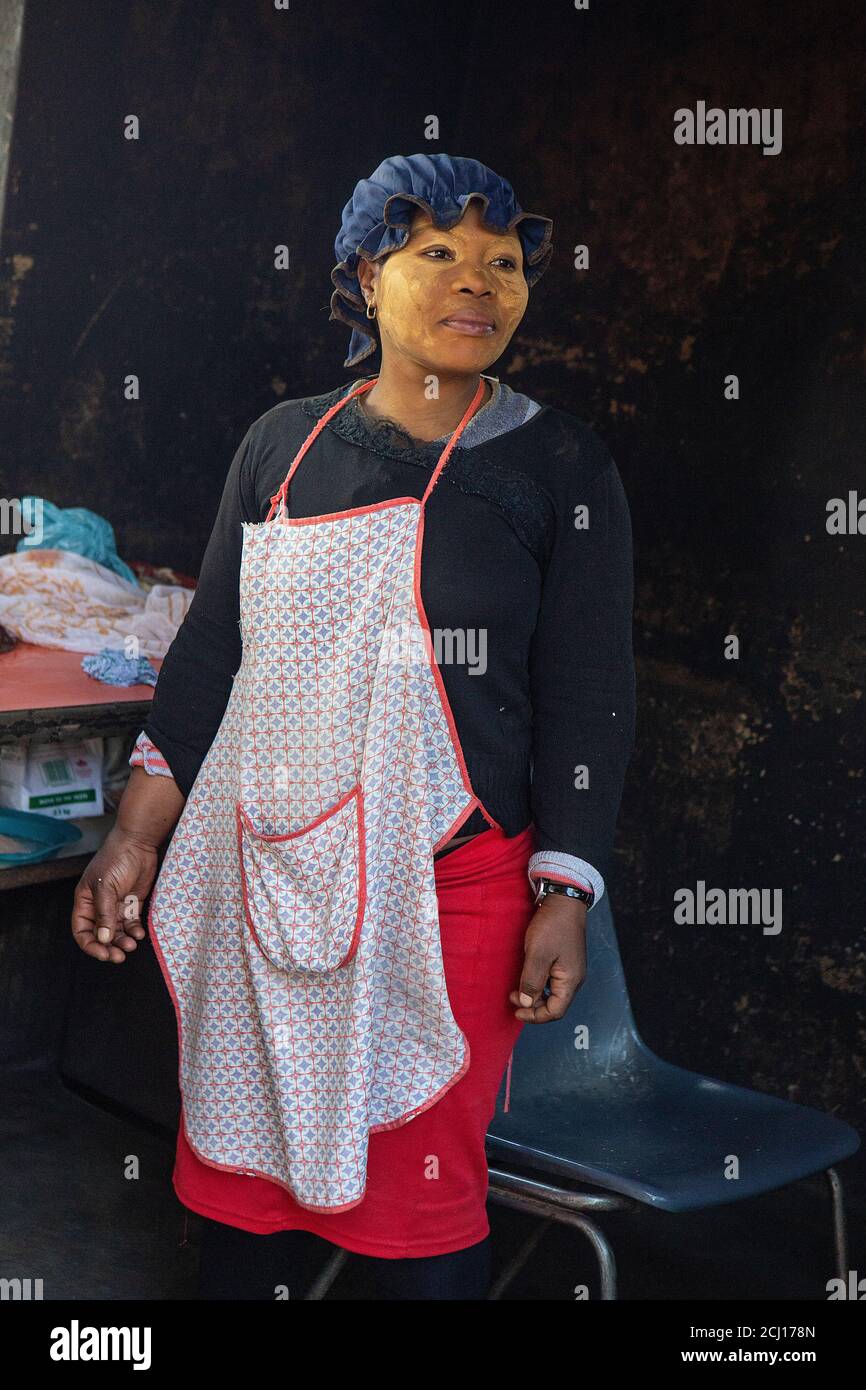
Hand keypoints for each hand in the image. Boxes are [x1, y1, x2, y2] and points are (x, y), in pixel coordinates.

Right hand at [71, 828, 158, 963]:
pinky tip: (140, 934)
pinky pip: (131, 924)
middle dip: (108, 947)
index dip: (90, 945)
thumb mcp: (106, 886)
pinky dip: (134, 931)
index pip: (82, 931)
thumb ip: (104, 913)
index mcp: (85, 902)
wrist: (138, 842)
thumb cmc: (116, 858)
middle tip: (119, 957)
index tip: (103, 953)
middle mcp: (99, 907)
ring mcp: (116, 906)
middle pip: (100, 935)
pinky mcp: (132, 904)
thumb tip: (103, 938)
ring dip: (123, 941)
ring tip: (132, 945)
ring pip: (117, 932)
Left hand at [510, 894, 586, 1022]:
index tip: (517, 1011)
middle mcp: (574, 978)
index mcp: (571, 980)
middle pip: (555, 1004)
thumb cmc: (553, 926)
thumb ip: (532, 981)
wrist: (564, 900)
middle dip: (533, 1006)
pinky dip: (539, 984)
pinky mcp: (565, 960)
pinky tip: (527, 976)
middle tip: (513, 998)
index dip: (535, 1016)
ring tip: (517, 989)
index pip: (555, 1011)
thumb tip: (526, 1004)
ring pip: (553, 992)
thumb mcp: (538, 954)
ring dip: (535, 995)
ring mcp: (570, 969)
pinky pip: (553, 980)